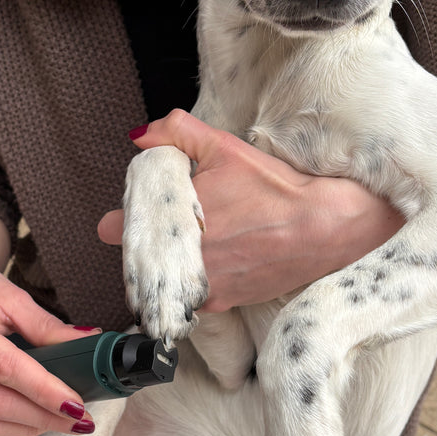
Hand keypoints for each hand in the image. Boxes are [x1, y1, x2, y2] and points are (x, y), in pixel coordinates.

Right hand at [0, 254, 99, 435]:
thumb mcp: (13, 297)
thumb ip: (48, 327)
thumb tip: (89, 344)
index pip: (4, 366)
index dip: (43, 390)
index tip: (76, 406)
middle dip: (42, 417)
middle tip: (78, 421)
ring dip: (24, 430)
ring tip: (54, 422)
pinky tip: (20, 424)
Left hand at [98, 110, 404, 310]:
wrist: (322, 227)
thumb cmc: (273, 187)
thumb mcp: (224, 147)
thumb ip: (176, 133)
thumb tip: (141, 135)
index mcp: (170, 219)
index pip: (114, 227)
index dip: (122, 216)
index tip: (136, 209)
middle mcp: (178, 258)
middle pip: (133, 258)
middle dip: (143, 241)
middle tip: (166, 225)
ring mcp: (197, 285)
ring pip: (159, 281)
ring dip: (166, 266)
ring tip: (189, 245)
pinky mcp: (220, 302)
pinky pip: (190, 297)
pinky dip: (193, 284)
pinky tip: (211, 264)